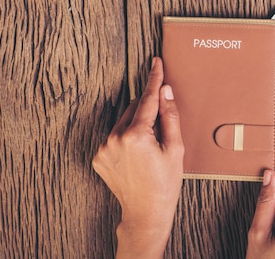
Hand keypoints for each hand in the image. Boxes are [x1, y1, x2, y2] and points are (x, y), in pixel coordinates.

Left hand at [92, 57, 184, 258]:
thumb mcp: (175, 148)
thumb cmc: (165, 183)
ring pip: (124, 121)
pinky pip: (115, 136)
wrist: (145, 212)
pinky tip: (137, 156)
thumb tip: (164, 91)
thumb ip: (170, 116)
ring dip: (137, 125)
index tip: (155, 63)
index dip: (154, 79)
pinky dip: (126, 138)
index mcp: (136, 135)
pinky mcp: (98, 157)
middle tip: (162, 132)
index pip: (147, 99)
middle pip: (135, 108)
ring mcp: (104, 148)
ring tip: (149, 149)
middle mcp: (115, 138)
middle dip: (149, 111)